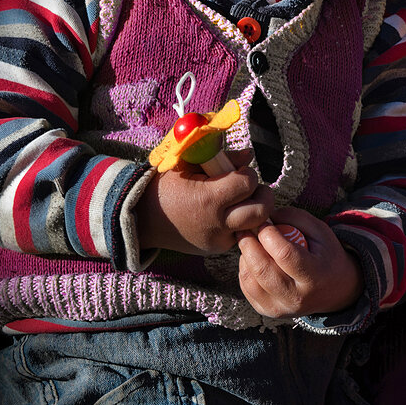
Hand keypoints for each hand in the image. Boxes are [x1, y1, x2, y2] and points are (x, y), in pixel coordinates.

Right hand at [137, 150, 272, 254]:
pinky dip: (240, 222)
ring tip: (239, 200)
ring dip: (254, 210)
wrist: (144, 219)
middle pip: (261, 211)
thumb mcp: (188, 164)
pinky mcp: (217, 249)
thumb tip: (249, 155)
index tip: (237, 171)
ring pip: (255, 226)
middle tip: (250, 188)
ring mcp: (218, 240)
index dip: (247, 174)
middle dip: (261, 195)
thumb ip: (220, 157)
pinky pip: (241, 234)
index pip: (248, 183)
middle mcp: (216, 223)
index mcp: (208, 199)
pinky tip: (226, 213)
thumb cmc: (166, 187)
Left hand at [237, 206, 363, 318]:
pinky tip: (253, 259)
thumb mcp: (320, 231)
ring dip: (244, 256)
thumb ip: (294, 218)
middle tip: (246, 227)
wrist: (334, 290)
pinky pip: (246, 288)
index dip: (268, 233)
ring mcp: (281, 308)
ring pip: (250, 279)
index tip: (264, 220)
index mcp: (314, 276)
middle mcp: (296, 297)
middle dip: (248, 243)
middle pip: (262, 269)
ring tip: (251, 243)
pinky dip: (245, 270)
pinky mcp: (268, 312)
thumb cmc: (325, 255)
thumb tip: (266, 216)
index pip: (284, 254)